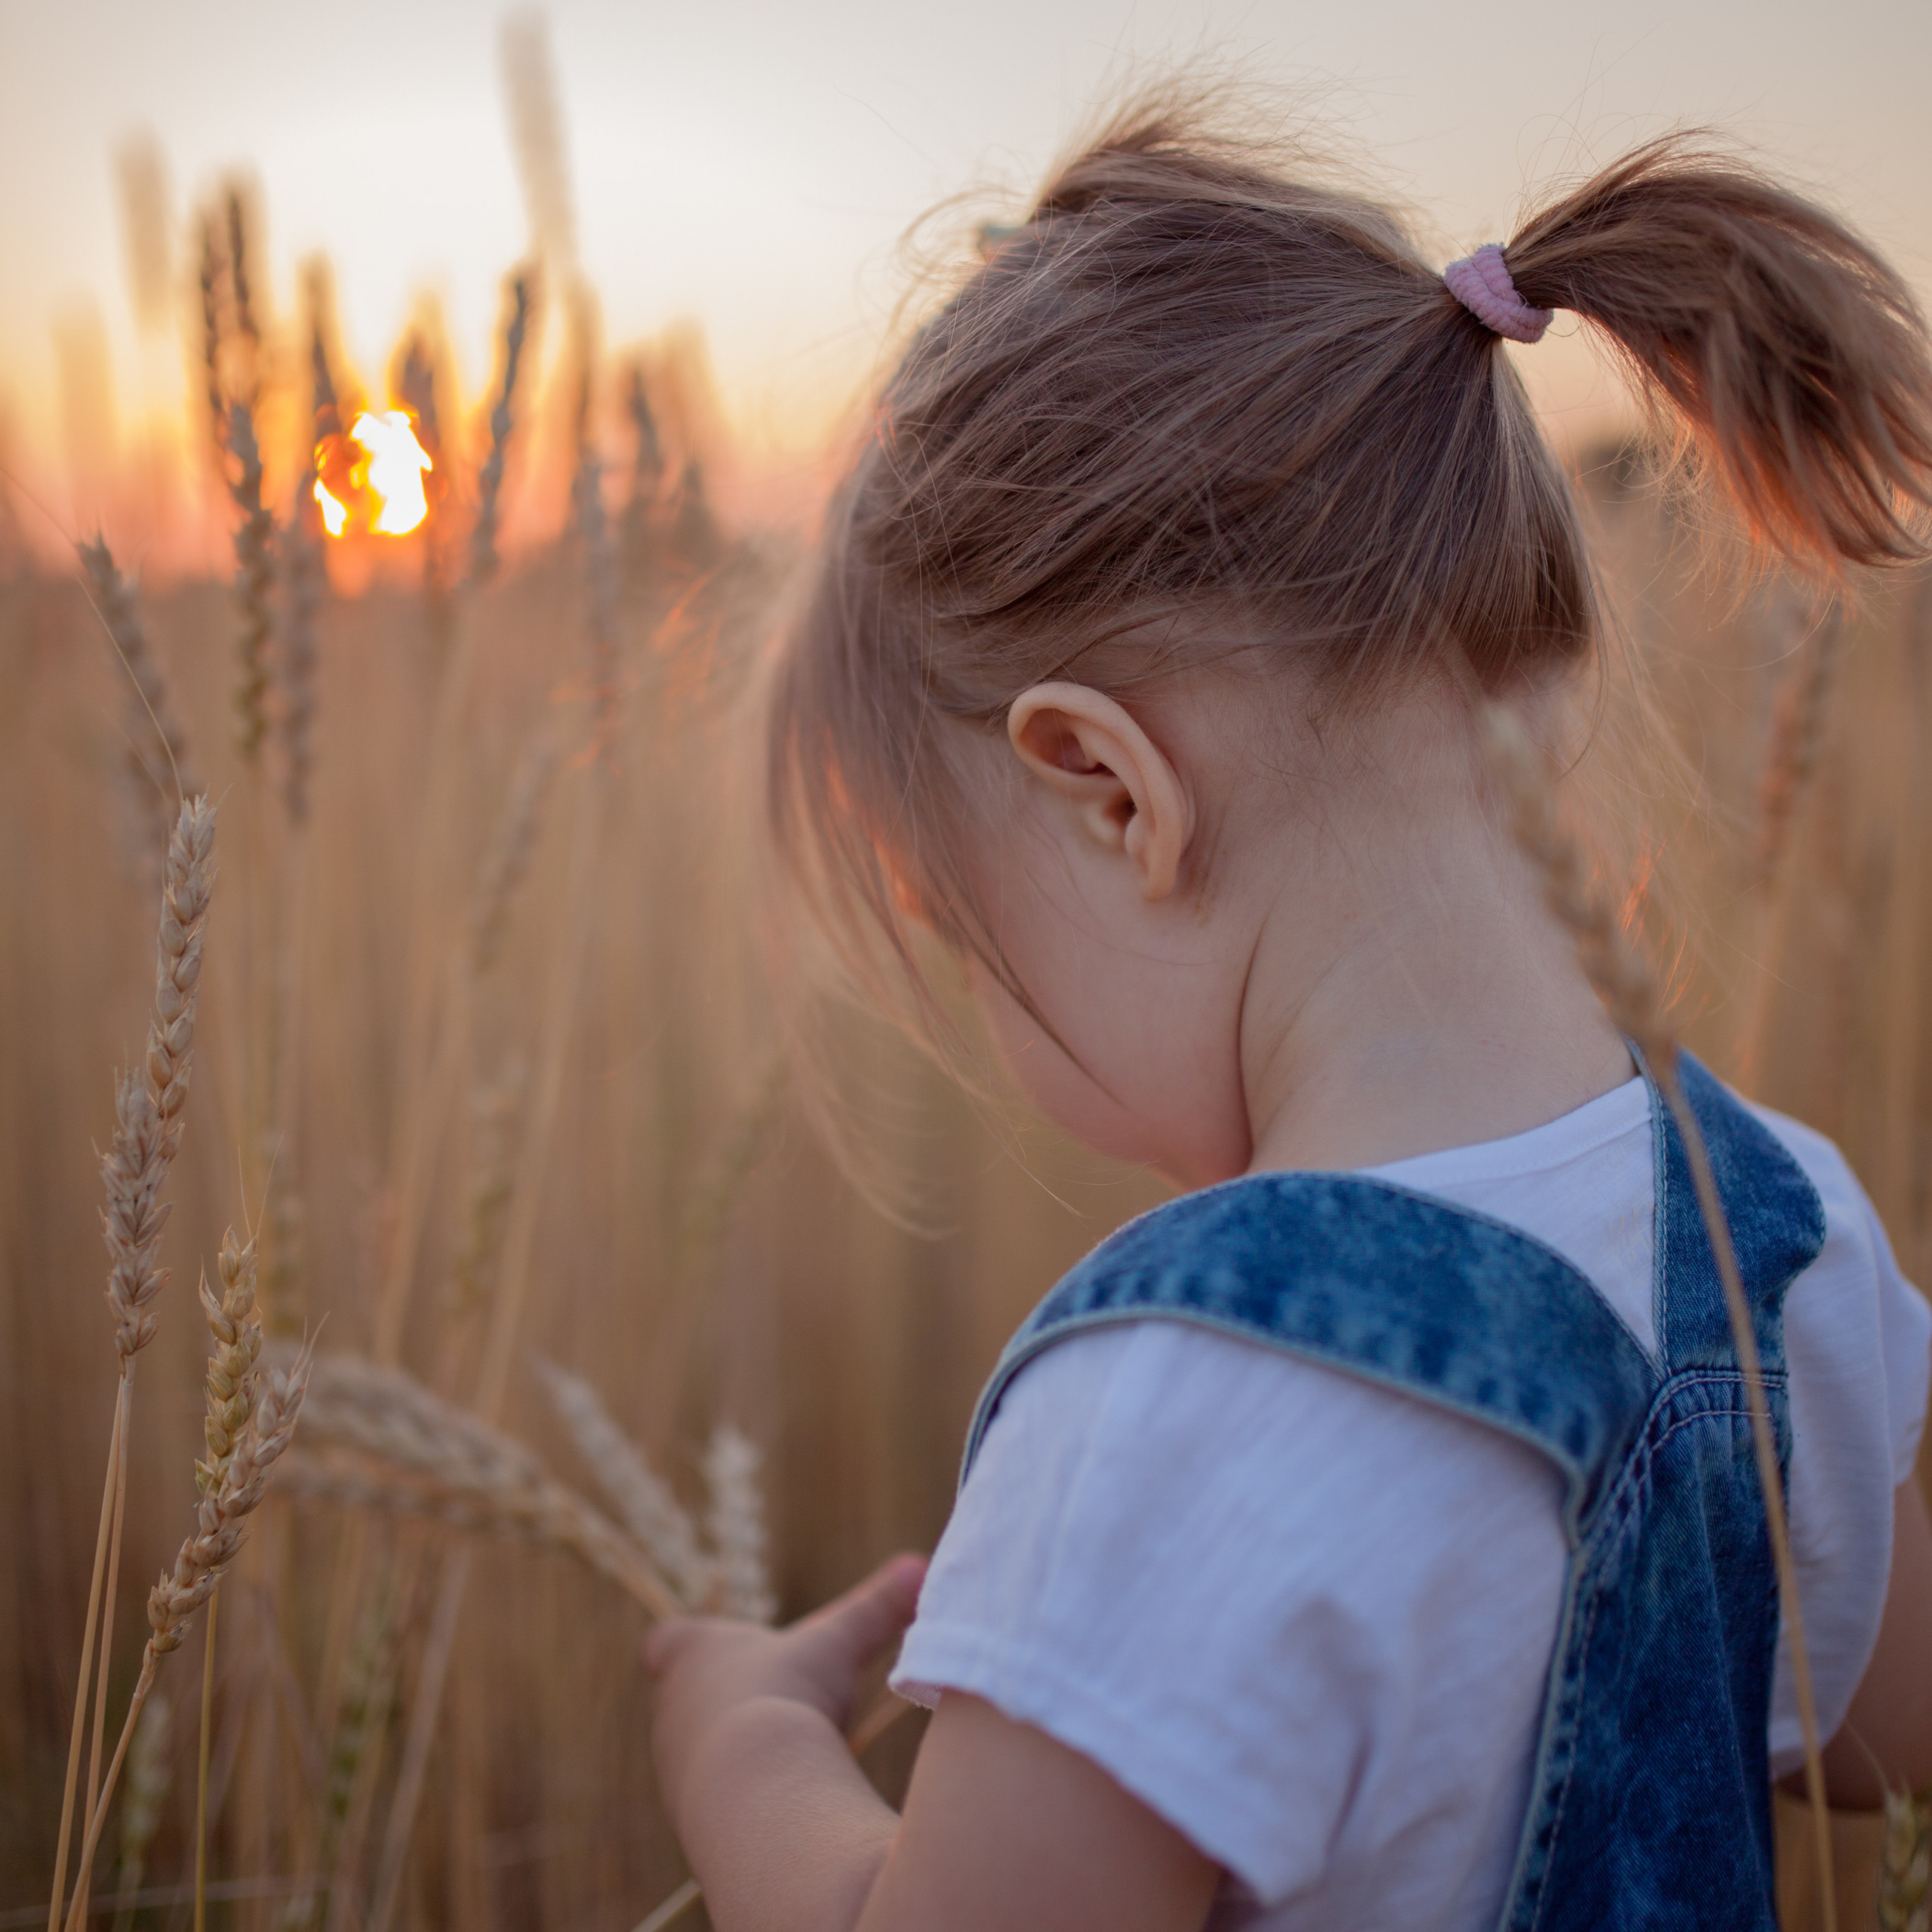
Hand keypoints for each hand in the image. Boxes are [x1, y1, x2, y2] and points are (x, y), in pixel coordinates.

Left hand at [645, 1554, 926, 1833]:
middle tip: (774, 1702)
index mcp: (694, 1654)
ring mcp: (675, 1767)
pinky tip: (782, 1797)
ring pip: (701, 1753)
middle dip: (727, 1701)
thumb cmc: (786, 1695)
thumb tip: (923, 1566)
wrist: (753, 1784)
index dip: (684, 1646)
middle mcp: (673, 1708)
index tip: (699, 1649)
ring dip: (738, 1751)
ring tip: (787, 1754)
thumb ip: (876, 1607)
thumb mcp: (836, 1642)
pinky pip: (714, 1800)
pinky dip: (744, 1794)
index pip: (668, 1643)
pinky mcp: (691, 1816)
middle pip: (688, 1699)